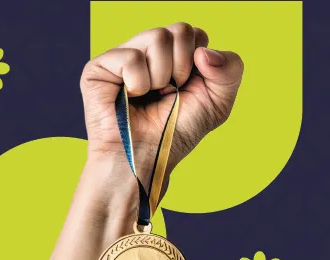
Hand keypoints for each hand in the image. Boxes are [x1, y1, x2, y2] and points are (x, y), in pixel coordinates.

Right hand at [80, 22, 243, 177]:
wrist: (146, 159)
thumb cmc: (176, 132)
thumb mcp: (218, 102)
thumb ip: (230, 68)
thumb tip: (203, 50)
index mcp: (173, 54)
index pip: (196, 33)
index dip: (201, 64)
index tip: (188, 89)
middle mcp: (147, 50)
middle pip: (180, 30)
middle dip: (183, 68)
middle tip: (169, 93)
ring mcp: (123, 56)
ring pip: (157, 37)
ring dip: (161, 77)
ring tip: (150, 96)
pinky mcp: (99, 68)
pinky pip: (131, 57)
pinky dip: (138, 84)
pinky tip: (130, 97)